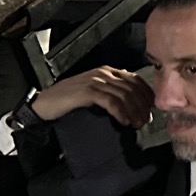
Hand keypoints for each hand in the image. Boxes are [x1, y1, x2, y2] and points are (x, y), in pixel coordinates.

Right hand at [30, 67, 154, 128]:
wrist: (45, 103)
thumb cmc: (69, 100)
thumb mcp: (94, 92)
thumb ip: (112, 93)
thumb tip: (133, 104)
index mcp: (107, 71)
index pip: (136, 80)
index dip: (147, 95)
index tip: (151, 110)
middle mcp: (103, 73)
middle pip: (133, 88)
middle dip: (142, 106)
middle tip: (145, 121)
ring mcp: (95, 81)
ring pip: (124, 95)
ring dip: (134, 111)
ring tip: (137, 124)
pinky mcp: (87, 92)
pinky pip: (111, 101)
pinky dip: (121, 112)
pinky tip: (124, 121)